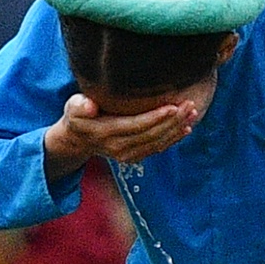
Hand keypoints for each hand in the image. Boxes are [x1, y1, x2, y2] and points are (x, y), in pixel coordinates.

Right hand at [43, 92, 195, 173]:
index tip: (173, 106)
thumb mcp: (72, 108)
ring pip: (158, 142)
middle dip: (173, 121)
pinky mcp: (135, 157)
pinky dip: (173, 138)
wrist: (78, 139)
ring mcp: (128, 155)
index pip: (136, 125)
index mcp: (106, 133)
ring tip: (192, 113)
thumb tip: (89, 106)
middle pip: (151, 134)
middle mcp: (119, 148)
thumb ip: (79, 106)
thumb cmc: (78, 116)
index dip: (156, 117)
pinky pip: (157, 148)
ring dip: (177, 129)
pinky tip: (186, 128)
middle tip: (189, 106)